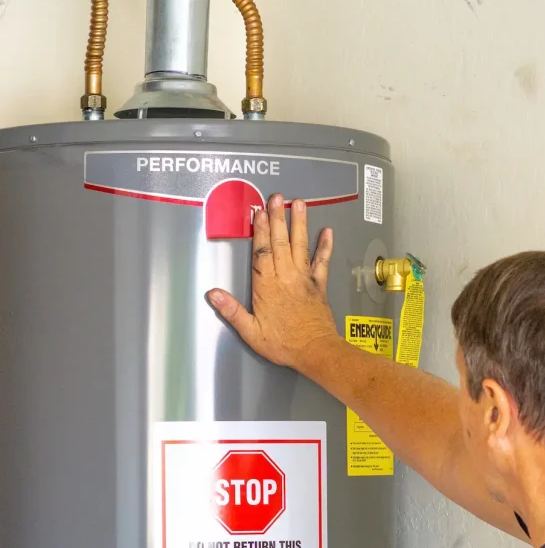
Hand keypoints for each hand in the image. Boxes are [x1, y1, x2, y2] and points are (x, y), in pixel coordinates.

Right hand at [207, 193, 337, 369]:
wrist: (315, 351)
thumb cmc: (282, 344)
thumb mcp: (251, 332)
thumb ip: (232, 311)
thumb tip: (213, 294)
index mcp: (267, 287)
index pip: (262, 253)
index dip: (260, 232)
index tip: (259, 212)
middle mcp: (285, 277)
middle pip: (280, 242)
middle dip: (278, 218)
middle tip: (276, 197)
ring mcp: (304, 279)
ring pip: (300, 246)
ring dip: (299, 224)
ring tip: (299, 203)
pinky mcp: (319, 285)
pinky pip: (322, 261)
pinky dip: (325, 246)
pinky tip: (327, 231)